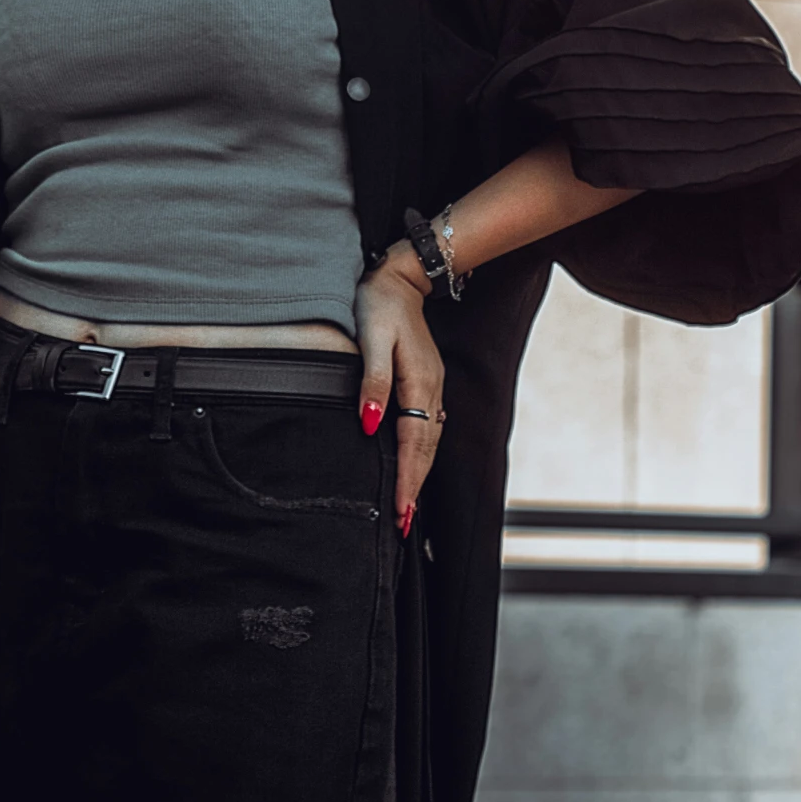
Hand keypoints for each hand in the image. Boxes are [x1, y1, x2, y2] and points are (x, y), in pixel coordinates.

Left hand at [354, 249, 444, 534]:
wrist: (400, 275)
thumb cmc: (380, 304)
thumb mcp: (371, 339)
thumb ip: (373, 383)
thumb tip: (369, 425)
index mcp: (417, 383)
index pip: (413, 443)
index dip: (407, 480)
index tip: (401, 513)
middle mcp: (430, 390)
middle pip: (425, 448)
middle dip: (415, 487)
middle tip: (404, 526)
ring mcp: (431, 385)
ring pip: (428, 440)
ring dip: (419, 473)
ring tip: (407, 506)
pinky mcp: (425, 380)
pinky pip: (426, 426)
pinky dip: (420, 452)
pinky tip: (413, 463)